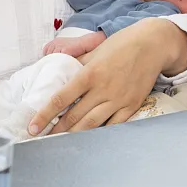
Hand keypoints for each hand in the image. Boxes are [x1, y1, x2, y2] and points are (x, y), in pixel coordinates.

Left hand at [28, 18, 186, 134]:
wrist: (153, 44)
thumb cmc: (123, 43)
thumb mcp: (96, 50)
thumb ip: (79, 62)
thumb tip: (62, 69)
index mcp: (90, 73)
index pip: (61, 99)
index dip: (45, 114)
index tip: (33, 126)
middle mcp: (102, 88)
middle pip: (74, 116)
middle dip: (56, 130)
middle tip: (42, 139)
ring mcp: (118, 99)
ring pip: (91, 125)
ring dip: (73, 135)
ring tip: (60, 142)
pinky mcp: (131, 106)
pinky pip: (112, 126)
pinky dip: (99, 134)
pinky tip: (89, 139)